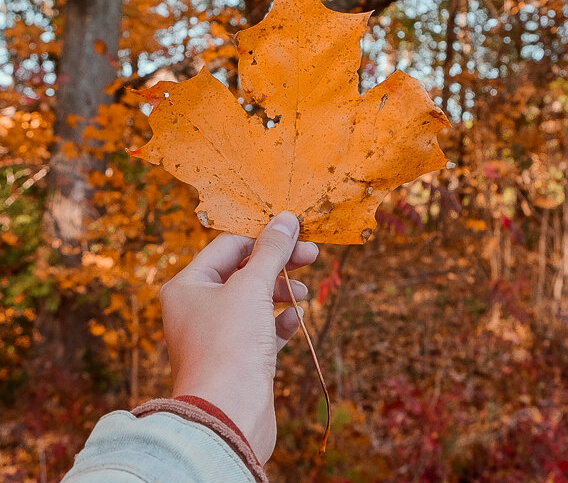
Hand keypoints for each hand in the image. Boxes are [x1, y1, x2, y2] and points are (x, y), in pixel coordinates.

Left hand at [159, 211, 318, 463]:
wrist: (227, 417)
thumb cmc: (230, 344)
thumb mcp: (252, 287)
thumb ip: (271, 250)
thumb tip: (286, 218)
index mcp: (188, 285)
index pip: (229, 246)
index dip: (264, 238)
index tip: (297, 235)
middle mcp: (197, 307)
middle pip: (243, 271)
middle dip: (278, 263)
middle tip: (312, 256)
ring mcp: (215, 334)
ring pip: (253, 300)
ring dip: (280, 292)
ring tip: (303, 295)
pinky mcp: (234, 358)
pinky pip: (259, 330)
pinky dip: (278, 322)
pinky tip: (295, 321)